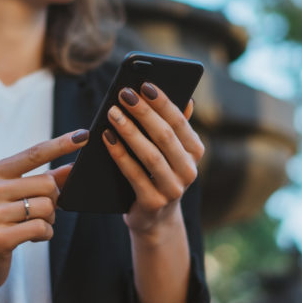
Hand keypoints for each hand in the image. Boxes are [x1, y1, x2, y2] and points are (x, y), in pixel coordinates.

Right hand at [0, 129, 87, 293]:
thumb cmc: (2, 222)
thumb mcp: (18, 196)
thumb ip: (46, 180)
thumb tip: (73, 168)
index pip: (35, 153)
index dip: (61, 144)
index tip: (84, 135)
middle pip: (48, 185)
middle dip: (54, 201)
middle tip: (42, 212)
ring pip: (47, 208)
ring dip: (49, 220)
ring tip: (32, 225)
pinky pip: (41, 228)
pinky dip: (44, 234)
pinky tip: (31, 237)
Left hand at [101, 83, 203, 236]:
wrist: (154, 219)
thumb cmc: (158, 174)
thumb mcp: (170, 152)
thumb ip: (176, 127)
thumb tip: (187, 98)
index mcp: (195, 152)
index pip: (180, 122)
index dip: (162, 102)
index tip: (144, 84)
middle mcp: (189, 171)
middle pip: (165, 136)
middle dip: (143, 112)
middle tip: (124, 93)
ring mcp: (173, 189)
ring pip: (151, 155)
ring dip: (130, 131)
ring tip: (112, 112)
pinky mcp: (154, 202)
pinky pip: (134, 174)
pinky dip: (120, 155)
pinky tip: (106, 138)